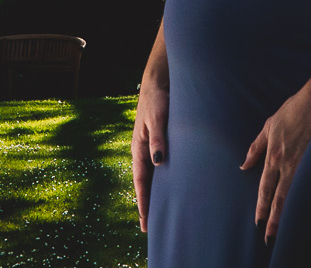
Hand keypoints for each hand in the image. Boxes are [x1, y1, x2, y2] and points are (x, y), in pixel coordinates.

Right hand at [132, 65, 168, 231]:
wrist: (159, 82)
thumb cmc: (158, 99)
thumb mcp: (158, 118)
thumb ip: (158, 139)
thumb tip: (158, 162)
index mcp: (139, 148)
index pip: (141, 181)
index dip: (143, 202)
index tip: (145, 221)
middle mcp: (145, 152)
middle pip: (146, 184)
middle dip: (148, 204)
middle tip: (151, 228)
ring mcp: (153, 148)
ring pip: (154, 177)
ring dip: (157, 194)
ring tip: (162, 214)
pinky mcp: (162, 143)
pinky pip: (162, 167)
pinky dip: (164, 180)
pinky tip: (172, 189)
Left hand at [242, 64, 310, 240]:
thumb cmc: (293, 109)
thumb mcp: (269, 125)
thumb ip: (256, 147)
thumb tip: (244, 165)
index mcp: (274, 154)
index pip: (265, 187)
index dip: (262, 206)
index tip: (258, 221)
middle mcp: (287, 162)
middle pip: (279, 196)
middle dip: (273, 218)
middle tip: (269, 236)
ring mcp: (304, 162)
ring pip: (294, 193)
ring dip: (289, 213)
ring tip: (286, 229)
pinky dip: (308, 197)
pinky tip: (308, 209)